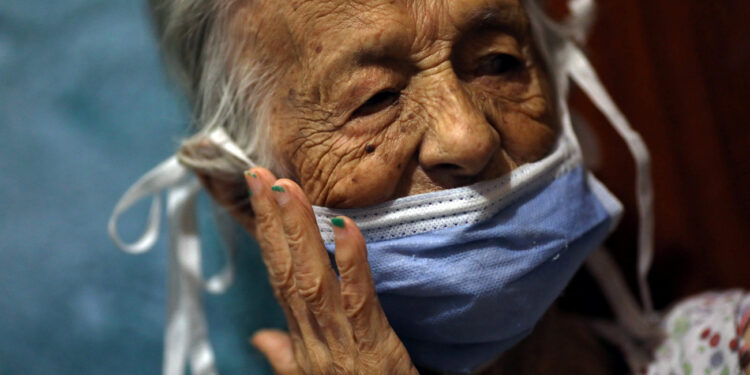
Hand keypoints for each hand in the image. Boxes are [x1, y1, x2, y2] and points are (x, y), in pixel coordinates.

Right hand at [241, 167, 418, 374]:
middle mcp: (313, 338)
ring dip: (297, 231)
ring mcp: (339, 343)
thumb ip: (287, 357)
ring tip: (287, 188)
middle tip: (260, 173)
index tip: (257, 191)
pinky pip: (358, 299)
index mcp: (303, 339)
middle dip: (272, 221)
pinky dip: (351, 261)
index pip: (279, 277)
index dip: (265, 234)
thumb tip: (261, 338)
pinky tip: (346, 225)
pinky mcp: (372, 347)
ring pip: (312, 280)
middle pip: (287, 271)